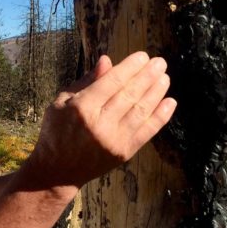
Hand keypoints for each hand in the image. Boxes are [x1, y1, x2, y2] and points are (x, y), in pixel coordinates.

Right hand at [26, 51, 176, 190]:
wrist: (57, 171)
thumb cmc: (57, 132)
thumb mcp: (61, 103)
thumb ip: (86, 82)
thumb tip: (107, 60)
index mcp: (82, 108)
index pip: (112, 82)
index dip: (130, 67)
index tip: (143, 56)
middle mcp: (100, 124)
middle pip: (130, 94)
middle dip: (148, 75)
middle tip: (160, 62)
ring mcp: (114, 140)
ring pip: (141, 110)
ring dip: (156, 92)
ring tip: (164, 78)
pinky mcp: (123, 153)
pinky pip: (147, 131)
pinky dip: (161, 116)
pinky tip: (169, 102)